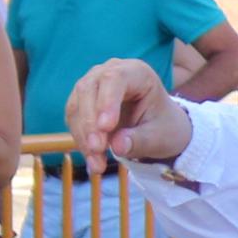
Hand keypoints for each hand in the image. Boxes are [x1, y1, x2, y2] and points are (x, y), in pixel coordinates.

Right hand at [64, 58, 192, 168]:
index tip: (105, 127)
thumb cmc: (163, 127)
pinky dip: (81, 141)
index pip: (114, 79)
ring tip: (97, 165)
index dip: (106, 102)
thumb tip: (117, 146)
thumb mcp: (160, 137)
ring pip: (76, 107)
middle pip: (88, 90)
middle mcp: (109, 73)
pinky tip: (93, 161)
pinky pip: (74, 120)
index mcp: (136, 72)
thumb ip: (140, 140)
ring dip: (83, 137)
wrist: (157, 129)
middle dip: (90, 123)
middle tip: (98, 150)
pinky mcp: (81, 102)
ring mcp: (92, 85)